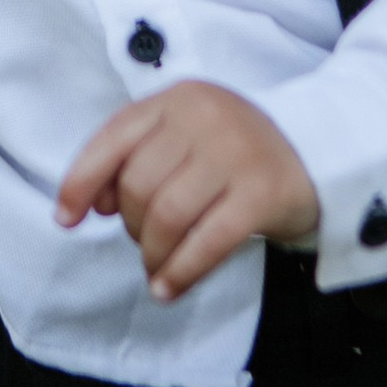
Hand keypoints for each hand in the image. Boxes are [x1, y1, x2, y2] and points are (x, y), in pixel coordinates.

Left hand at [55, 82, 320, 299]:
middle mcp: (205, 117)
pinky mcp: (262, 193)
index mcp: (178, 98)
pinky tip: (168, 288)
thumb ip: (141, 156)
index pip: (112, 139)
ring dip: (153, 254)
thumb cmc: (238, 151)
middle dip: (131, 225)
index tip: (67, 218)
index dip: (80, 182)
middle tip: (145, 242)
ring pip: (167, 216)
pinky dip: (179, 272)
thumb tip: (97, 204)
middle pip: (138, 185)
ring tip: (157, 268)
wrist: (319, 152)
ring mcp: (236, 152)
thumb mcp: (187, 136)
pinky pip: (206, 242)